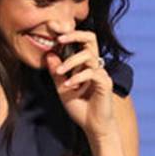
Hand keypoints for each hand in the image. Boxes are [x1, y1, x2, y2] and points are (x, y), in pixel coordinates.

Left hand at [44, 25, 114, 140]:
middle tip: (59, 38)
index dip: (67, 33)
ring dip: (71, 62)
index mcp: (85, 64)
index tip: (52, 28)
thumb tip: (49, 54)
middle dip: (74, 34)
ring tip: (60, 73)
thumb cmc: (80, 109)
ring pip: (88, 55)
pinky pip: (92, 73)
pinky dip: (78, 77)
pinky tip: (69, 86)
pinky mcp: (105, 83)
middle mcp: (95, 65)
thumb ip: (57, 72)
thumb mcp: (62, 89)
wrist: (93, 127)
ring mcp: (101, 73)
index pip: (79, 41)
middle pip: (90, 38)